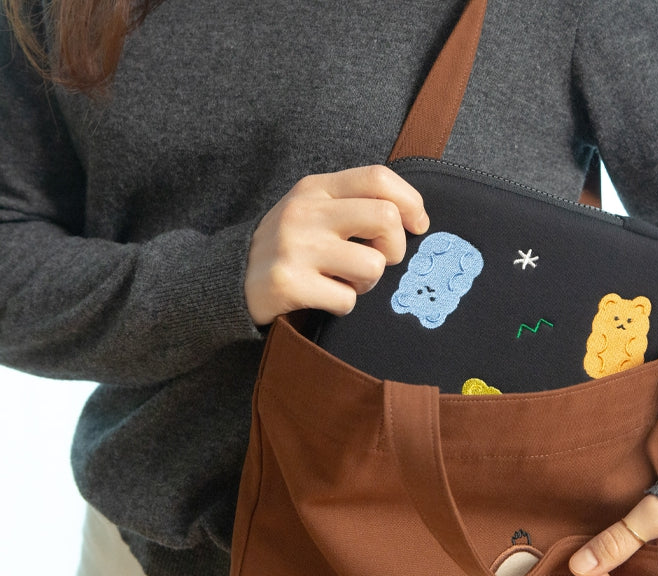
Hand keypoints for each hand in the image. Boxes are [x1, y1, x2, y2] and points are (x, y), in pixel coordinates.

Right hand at [245, 165, 428, 324]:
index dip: (411, 202)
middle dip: (395, 248)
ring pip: (372, 266)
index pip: (378, 178)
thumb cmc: (288, 246)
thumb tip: (412, 216)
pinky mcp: (288, 283)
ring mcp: (296, 248)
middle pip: (385, 220)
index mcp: (316, 189)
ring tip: (346, 282)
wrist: (229, 280)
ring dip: (367, 283)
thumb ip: (354, 204)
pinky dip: (343, 305)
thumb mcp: (313, 211)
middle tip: (379, 260)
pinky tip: (324, 297)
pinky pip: (347, 300)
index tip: (417, 225)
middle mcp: (305, 212)